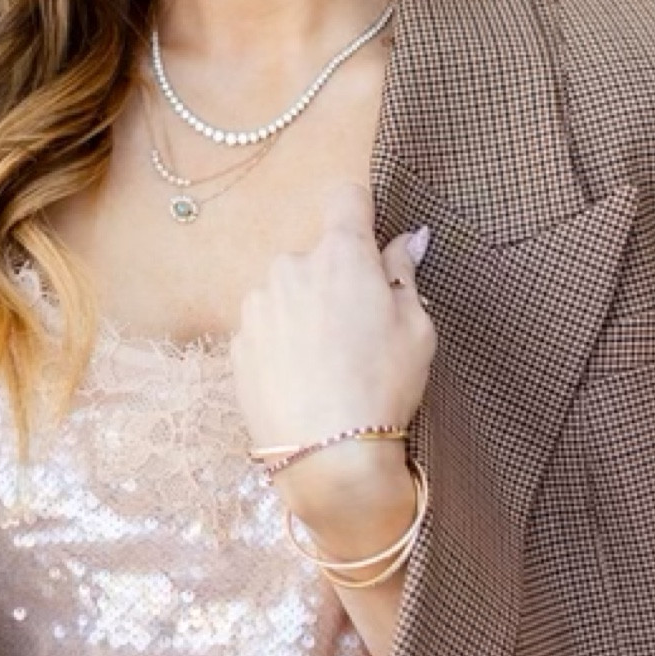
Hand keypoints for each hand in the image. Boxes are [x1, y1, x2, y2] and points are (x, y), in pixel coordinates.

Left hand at [230, 183, 435, 545]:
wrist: (328, 458)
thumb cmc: (383, 388)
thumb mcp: (416, 328)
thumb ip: (404, 273)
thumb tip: (407, 238)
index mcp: (341, 254)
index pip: (345, 197)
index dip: (360, 210)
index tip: (368, 235)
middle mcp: (290, 266)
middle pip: (318, 254)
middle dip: (336, 278)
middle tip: (360, 328)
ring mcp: (257, 304)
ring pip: (289, 291)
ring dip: (306, 310)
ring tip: (329, 363)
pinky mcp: (238, 341)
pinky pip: (267, 326)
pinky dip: (283, 342)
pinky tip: (304, 379)